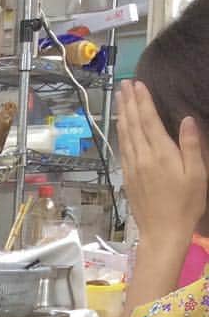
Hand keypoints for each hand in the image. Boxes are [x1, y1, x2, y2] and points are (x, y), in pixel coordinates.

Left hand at [117, 80, 206, 245]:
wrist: (162, 233)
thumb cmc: (185, 205)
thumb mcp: (196, 174)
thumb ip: (191, 145)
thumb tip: (186, 119)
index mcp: (160, 154)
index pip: (148, 121)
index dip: (142, 101)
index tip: (137, 84)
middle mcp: (142, 158)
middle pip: (132, 124)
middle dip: (128, 102)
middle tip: (124, 84)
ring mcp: (132, 168)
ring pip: (124, 135)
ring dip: (122, 115)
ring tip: (120, 98)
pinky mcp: (128, 178)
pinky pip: (123, 149)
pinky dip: (121, 133)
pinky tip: (121, 127)